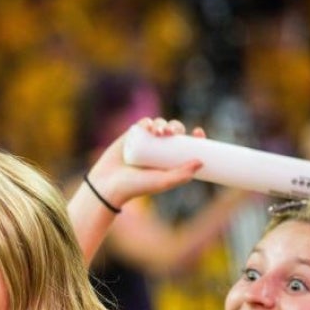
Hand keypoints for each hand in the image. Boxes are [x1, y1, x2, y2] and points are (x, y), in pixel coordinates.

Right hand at [87, 117, 205, 208]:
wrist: (108, 185)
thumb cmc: (136, 187)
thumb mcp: (162, 182)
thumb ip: (181, 175)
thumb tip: (201, 161)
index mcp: (169, 161)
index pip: (187, 145)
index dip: (195, 137)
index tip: (199, 132)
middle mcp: (159, 150)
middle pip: (174, 132)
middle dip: (177, 127)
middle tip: (173, 132)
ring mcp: (145, 141)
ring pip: (160, 125)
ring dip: (163, 124)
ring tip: (159, 132)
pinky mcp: (132, 136)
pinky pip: (143, 124)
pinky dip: (148, 122)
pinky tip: (149, 126)